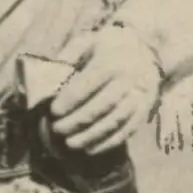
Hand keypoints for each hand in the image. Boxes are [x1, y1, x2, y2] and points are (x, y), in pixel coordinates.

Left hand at [50, 24, 162, 154]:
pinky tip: (91, 149)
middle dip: (77, 120)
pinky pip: (128, 129)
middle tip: (57, 129)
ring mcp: (140, 95)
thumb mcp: (87, 43)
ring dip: (91, 135)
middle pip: (102, 105)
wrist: (145, 48)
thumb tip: (46, 79)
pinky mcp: (146, 108)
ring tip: (71, 144)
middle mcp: (129, 78)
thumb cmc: (107, 47)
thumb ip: (68, 58)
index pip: (89, 83)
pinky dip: (109, 142)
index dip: (70, 99)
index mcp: (111, 60)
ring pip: (115, 120)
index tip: (53, 111)